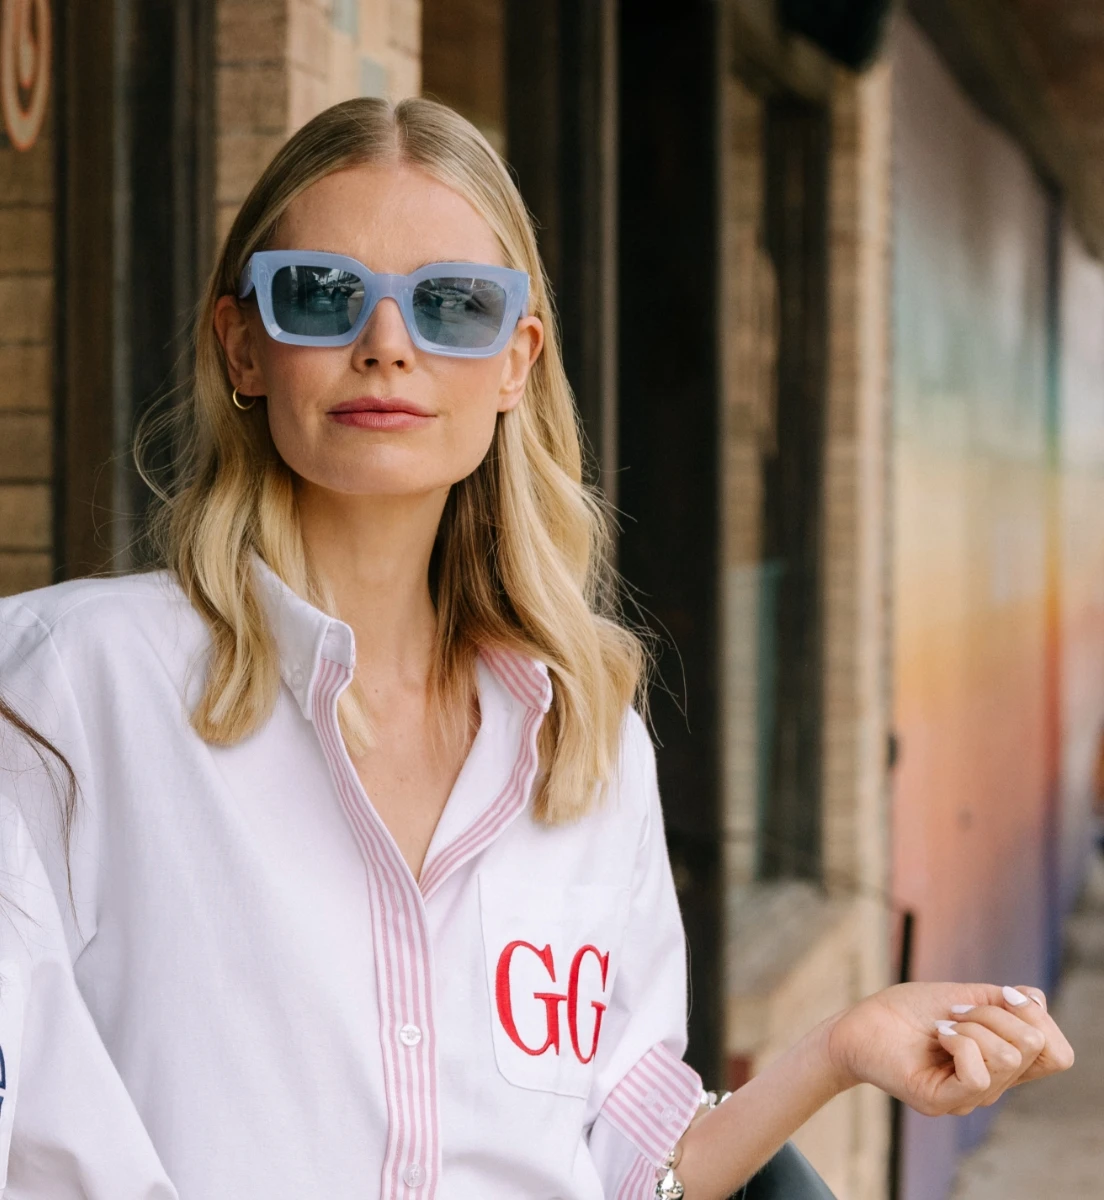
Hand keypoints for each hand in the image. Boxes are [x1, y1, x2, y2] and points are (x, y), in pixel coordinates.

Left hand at [825, 981, 1074, 1115]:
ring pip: (1007, 1056)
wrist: (857, 1023)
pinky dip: (959, 1041)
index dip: (1040, 1018)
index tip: (1003, 996)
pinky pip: (977, 1073)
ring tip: (943, 1025)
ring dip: (973, 1024)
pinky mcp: (941, 1101)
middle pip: (1035, 1046)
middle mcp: (993, 1085)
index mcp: (1003, 1063)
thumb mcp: (965, 997)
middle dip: (996, 1012)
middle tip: (956, 1012)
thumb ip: (1004, 1003)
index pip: (1057, 1055)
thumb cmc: (907, 1010)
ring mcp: (968, 1097)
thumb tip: (1036, 1003)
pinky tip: (938, 1036)